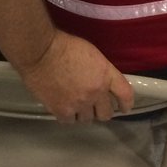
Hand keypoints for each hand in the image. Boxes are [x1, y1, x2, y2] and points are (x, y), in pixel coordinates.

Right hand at [13, 30, 133, 122]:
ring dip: (83, 112)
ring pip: (87, 119)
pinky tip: (63, 107)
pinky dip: (68, 115)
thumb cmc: (63, 45)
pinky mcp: (62, 110)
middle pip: (106, 113)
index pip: (125, 94)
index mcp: (105, 74)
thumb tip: (101, 82)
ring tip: (75, 104)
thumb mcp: (91, 53)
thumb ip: (101, 71)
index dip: (126, 104)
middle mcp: (96, 92)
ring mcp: (79, 104)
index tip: (124, 107)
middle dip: (101, 110)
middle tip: (94, 106)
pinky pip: (70, 121)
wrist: (40, 51)